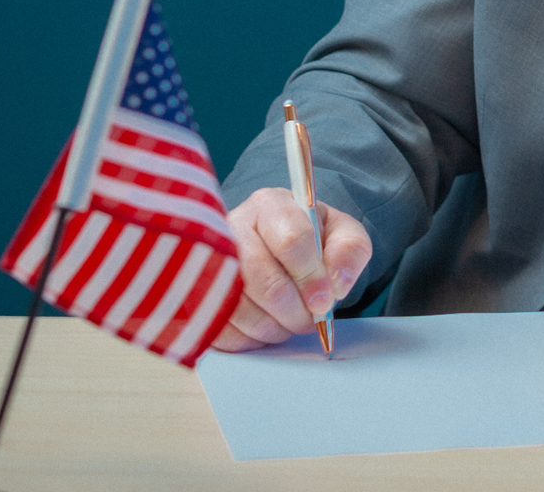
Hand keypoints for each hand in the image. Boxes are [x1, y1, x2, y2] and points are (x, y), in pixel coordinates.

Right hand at [212, 187, 372, 351]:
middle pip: (265, 281)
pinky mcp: (193, 295)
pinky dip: (249, 338)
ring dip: (274, 327)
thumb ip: (350, 250)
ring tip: (289, 321)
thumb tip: (335, 284)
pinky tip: (264, 325)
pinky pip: (221, 330)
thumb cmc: (309, 239)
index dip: (312, 277)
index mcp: (272, 205)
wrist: (275, 249)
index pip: (292, 240)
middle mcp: (232, 227)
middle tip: (309, 318)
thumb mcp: (340, 233)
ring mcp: (206, 261)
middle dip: (296, 310)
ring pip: (241, 309)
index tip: (324, 300)